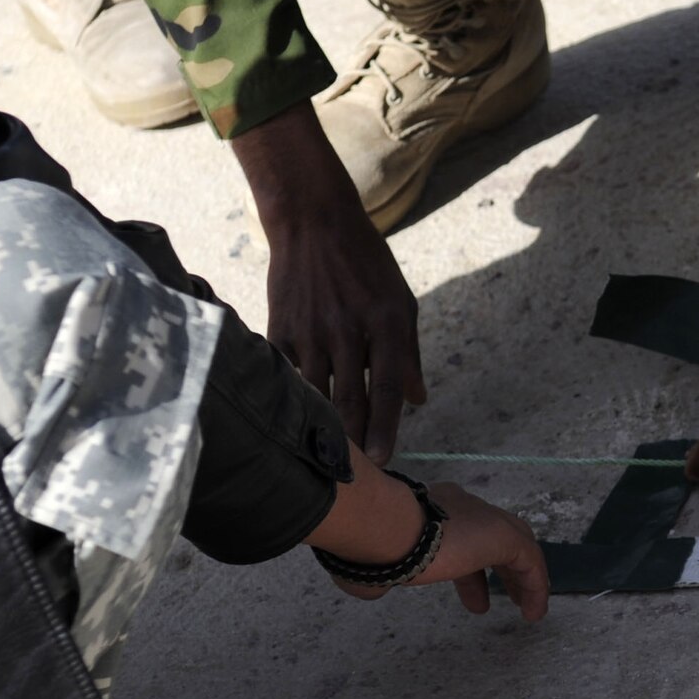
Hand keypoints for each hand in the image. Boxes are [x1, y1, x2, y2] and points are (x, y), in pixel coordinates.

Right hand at [234, 107, 425, 464]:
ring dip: (321, 428)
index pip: (387, 386)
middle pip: (349, 398)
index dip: (387, 427)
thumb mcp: (400, 300)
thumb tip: (418, 400)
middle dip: (354, 441)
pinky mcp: (280, 329)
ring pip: (314, 393)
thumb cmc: (365, 264)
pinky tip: (292, 426)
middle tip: (357, 476)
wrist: (313, 222)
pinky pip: (285, 375)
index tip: (385, 461)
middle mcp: (347, 328)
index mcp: (384, 321)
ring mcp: (310, 330)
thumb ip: (407, 353)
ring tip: (327, 461)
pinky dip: (291, 401)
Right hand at [327, 482, 547, 620]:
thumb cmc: (372, 542)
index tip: (463, 581)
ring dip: (520, 578)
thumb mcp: (373, 555)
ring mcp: (484, 518)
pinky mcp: (502, 536)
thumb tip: (368, 589)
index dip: (463, 558)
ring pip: (516, 545)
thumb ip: (377, 568)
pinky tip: (533, 612)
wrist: (385, 524)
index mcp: (432, 505)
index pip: (459, 528)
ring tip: (525, 608)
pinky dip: (534, 586)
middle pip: (492, 534)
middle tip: (492, 597)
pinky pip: (530, 562)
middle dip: (496, 567)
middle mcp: (461, 504)